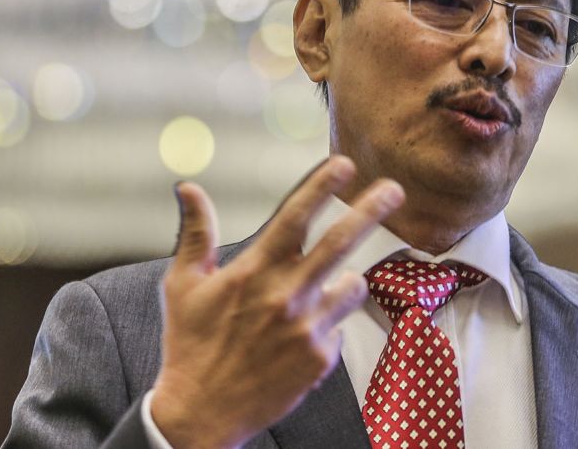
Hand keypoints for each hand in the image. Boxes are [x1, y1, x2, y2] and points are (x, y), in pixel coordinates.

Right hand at [151, 156, 403, 448]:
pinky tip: (297, 338)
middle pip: (340, 242)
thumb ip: (195, 233)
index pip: (295, 217)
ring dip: (344, 282)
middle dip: (371, 210)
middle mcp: (285, 295)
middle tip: (393, 190)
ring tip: (322, 292)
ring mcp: (307, 327)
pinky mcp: (320, 357)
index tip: (343, 164)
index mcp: (253, 271)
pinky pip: (339, 327)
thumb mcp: (183, 285)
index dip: (322, 186)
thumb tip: (188, 189)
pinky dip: (326, 325)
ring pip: (351, 286)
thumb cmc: (190, 346)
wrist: (201, 413)